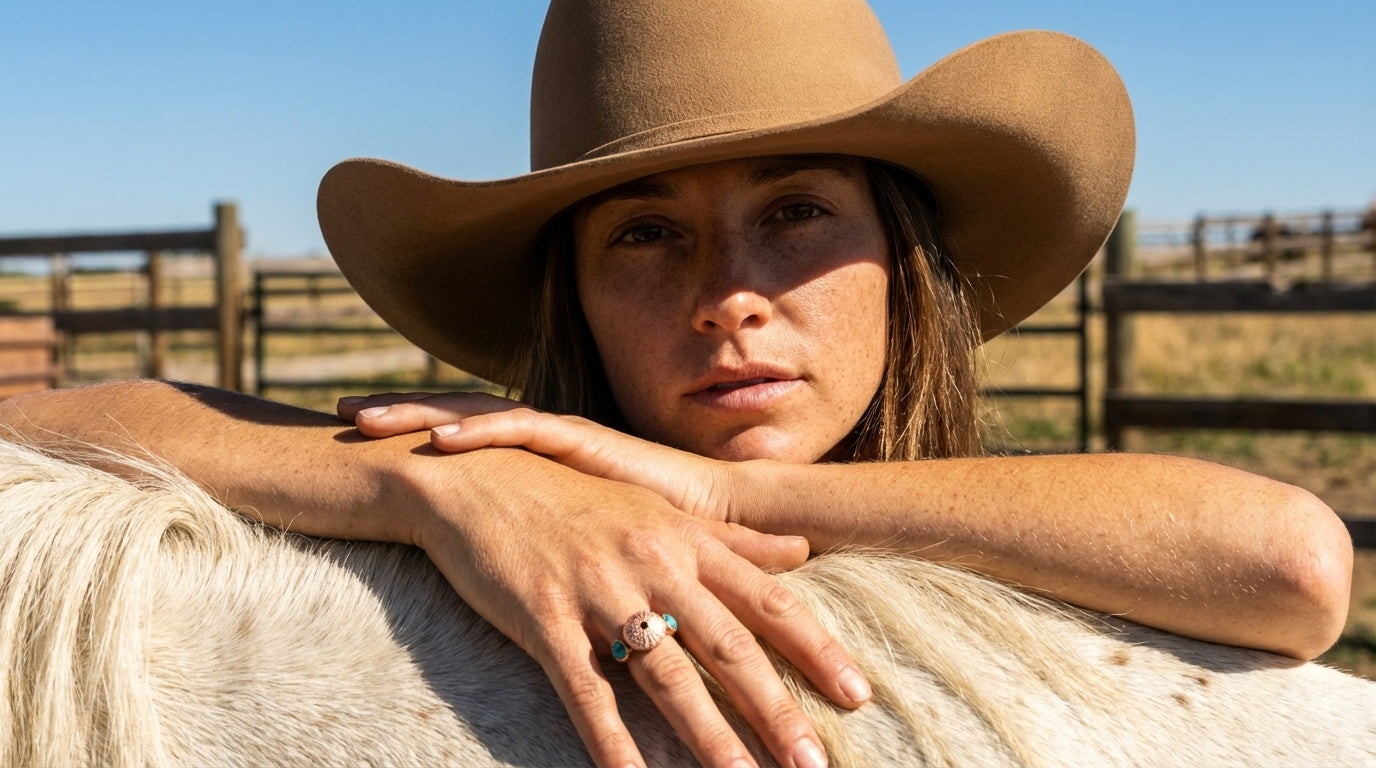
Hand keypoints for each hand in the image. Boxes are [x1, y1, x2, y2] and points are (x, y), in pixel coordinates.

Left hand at [339, 392, 730, 520]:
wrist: (724, 516)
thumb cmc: (659, 537)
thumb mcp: (579, 540)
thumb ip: (543, 540)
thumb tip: (501, 564)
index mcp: (540, 457)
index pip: (467, 432)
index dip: (414, 427)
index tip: (360, 433)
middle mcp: (545, 440)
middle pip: (458, 416)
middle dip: (399, 411)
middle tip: (341, 412)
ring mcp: (564, 438)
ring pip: (478, 415)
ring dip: (419, 415)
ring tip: (363, 420)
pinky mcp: (589, 444)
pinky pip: (524, 431)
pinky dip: (479, 433)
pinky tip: (438, 441)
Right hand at [403, 449, 869, 767]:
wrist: (480, 479)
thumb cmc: (574, 498)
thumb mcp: (659, 508)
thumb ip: (733, 538)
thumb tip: (802, 550)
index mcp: (685, 538)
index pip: (766, 601)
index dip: (815, 649)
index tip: (858, 695)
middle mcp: (653, 562)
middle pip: (727, 645)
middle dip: (775, 709)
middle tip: (814, 765)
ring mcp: (598, 589)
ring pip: (664, 674)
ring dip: (707, 737)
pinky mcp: (544, 616)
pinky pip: (584, 690)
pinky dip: (609, 741)